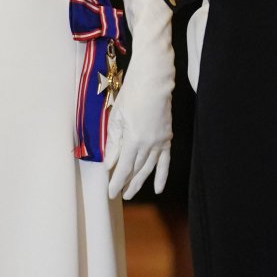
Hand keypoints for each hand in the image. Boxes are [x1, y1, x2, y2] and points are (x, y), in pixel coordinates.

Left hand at [104, 56, 172, 201]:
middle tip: (119, 195)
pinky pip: (165, 161)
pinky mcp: (167, 137)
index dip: (116, 182)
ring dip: (140, 182)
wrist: (154, 81)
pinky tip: (158, 188)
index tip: (110, 192)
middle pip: (135, 170)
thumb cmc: (132, 94)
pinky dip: (161, 175)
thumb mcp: (116, 118)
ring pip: (148, 168)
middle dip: (126, 184)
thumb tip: (109, 163)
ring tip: (131, 193)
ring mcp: (160, 141)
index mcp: (133, 140)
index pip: (123, 168)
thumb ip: (113, 143)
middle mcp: (148, 144)